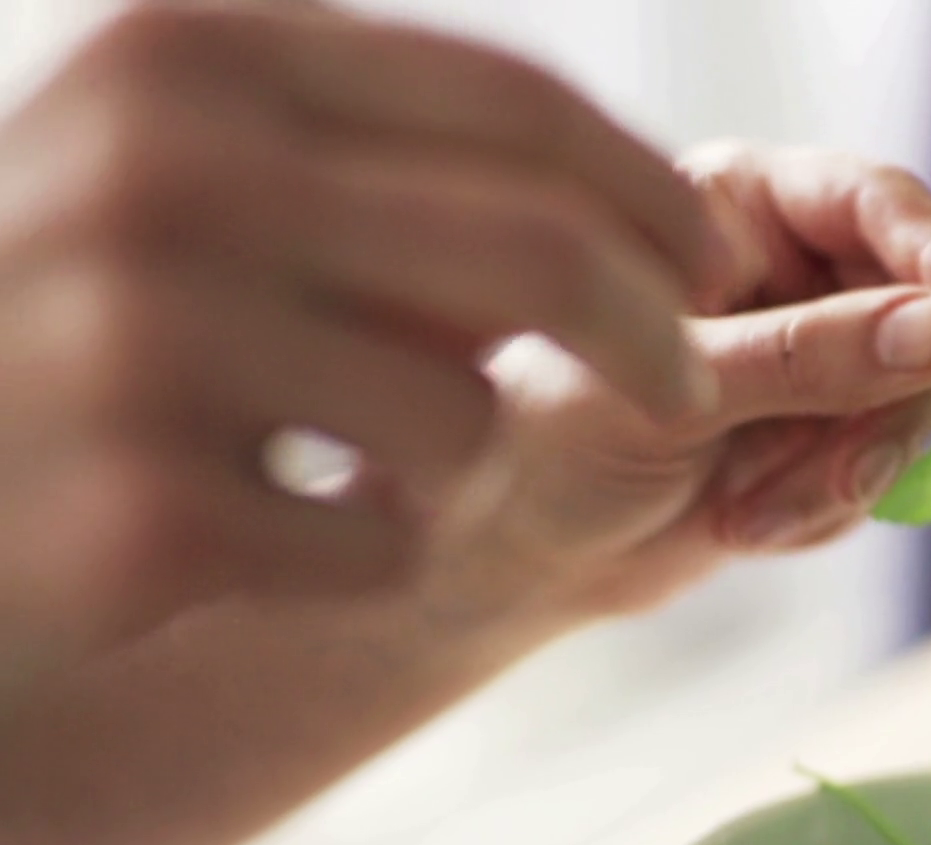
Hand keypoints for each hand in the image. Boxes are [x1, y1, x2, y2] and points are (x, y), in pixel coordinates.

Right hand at [0, 4, 732, 663]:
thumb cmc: (73, 317)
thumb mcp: (191, 175)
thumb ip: (385, 168)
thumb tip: (632, 232)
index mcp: (193, 52)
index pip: (516, 101)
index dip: (649, 189)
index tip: (712, 261)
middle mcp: (160, 171)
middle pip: (537, 251)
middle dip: (652, 333)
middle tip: (685, 390)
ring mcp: (137, 345)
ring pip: (464, 421)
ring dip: (451, 462)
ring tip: (336, 460)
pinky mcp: (139, 518)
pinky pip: (380, 550)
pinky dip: (358, 562)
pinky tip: (247, 544)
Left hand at [470, 143, 930, 617]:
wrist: (512, 557)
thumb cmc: (543, 443)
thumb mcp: (673, 393)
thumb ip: (805, 358)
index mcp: (734, 205)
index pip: (876, 203)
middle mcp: (785, 265)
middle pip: (920, 311)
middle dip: (883, 413)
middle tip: (838, 485)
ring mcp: (810, 351)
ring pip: (911, 400)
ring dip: (845, 477)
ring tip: (753, 520)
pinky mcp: (820, 429)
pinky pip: (881, 466)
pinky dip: (826, 511)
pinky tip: (748, 527)